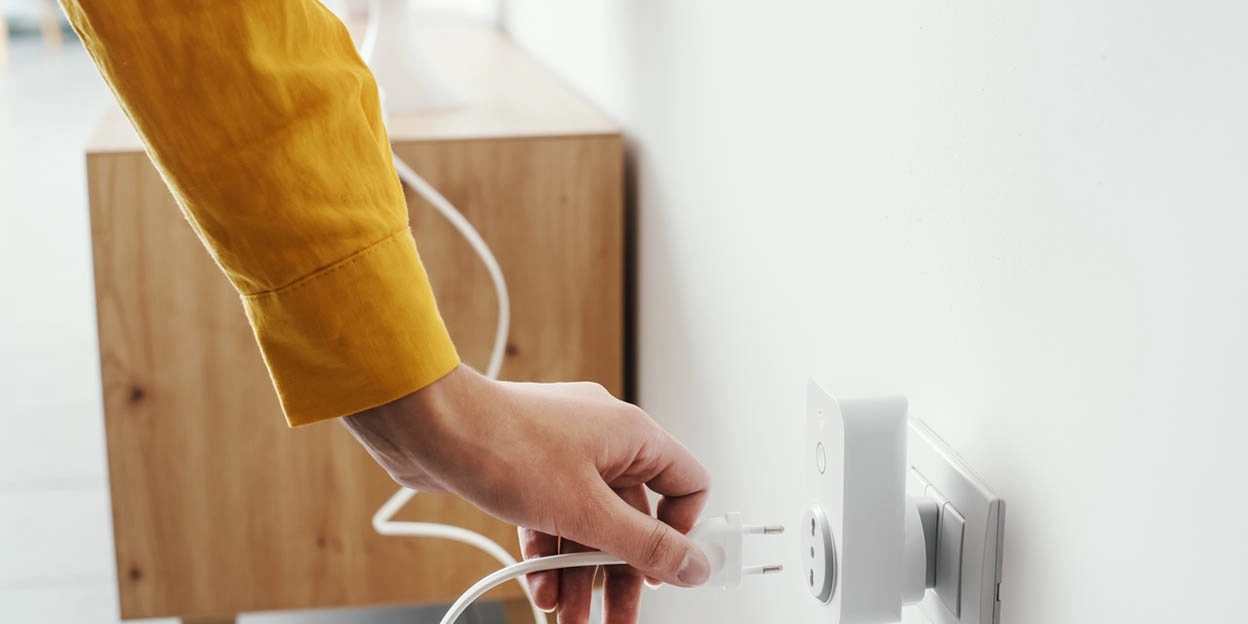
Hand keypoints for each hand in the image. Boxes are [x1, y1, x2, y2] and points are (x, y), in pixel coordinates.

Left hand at [341, 364, 711, 623]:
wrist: (428, 427)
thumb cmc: (504, 445)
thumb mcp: (587, 512)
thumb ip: (645, 544)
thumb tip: (696, 564)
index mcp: (631, 435)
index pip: (686, 483)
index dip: (681, 531)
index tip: (662, 572)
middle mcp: (603, 439)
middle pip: (632, 516)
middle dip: (620, 573)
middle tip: (614, 619)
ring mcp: (563, 451)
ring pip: (588, 521)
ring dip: (579, 573)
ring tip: (567, 615)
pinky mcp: (528, 466)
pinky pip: (553, 514)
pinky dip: (548, 551)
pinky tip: (538, 587)